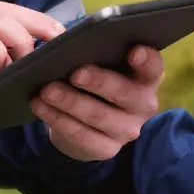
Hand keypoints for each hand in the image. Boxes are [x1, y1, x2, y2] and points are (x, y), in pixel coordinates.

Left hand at [32, 45, 162, 161]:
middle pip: (125, 93)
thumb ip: (96, 53)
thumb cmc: (94, 81)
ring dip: (71, 102)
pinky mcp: (107, 149)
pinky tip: (40, 106)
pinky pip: (81, 135)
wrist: (86, 122)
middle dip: (99, 82)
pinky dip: (58, 119)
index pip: (153, 67)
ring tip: (47, 90)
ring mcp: (127, 130)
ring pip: (99, 116)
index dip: (146, 60)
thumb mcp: (100, 65)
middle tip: (75, 73)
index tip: (133, 51)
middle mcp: (143, 105)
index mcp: (146, 78)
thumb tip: (70, 44)